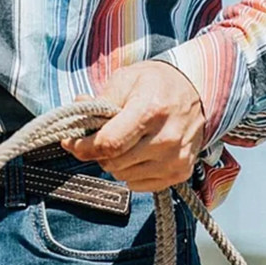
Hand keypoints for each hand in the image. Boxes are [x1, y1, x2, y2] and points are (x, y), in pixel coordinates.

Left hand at [61, 60, 205, 192]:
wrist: (197, 90)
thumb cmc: (156, 82)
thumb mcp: (125, 79)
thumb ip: (100, 100)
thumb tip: (76, 110)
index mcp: (150, 111)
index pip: (109, 143)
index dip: (83, 147)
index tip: (69, 142)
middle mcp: (166, 138)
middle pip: (114, 163)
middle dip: (97, 152)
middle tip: (97, 137)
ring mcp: (176, 159)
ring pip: (124, 176)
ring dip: (113, 163)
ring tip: (120, 142)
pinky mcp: (181, 172)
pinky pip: (140, 185)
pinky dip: (130, 172)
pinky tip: (135, 153)